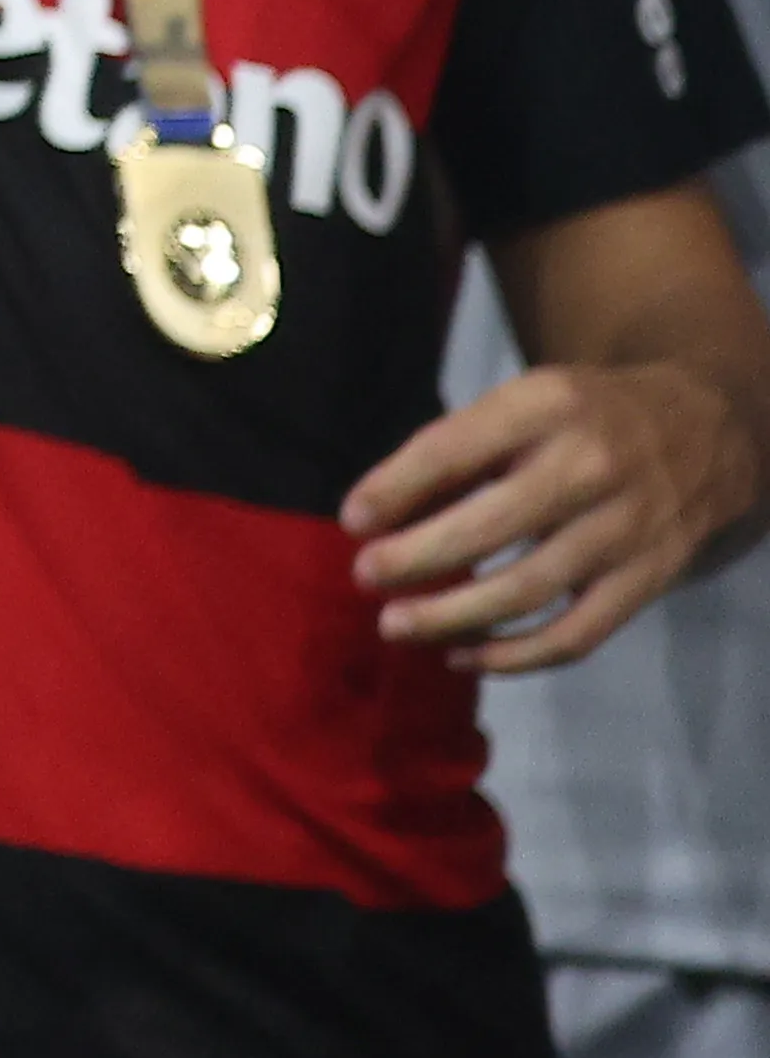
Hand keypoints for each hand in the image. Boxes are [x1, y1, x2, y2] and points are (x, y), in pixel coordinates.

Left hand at [347, 350, 765, 670]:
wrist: (704, 431)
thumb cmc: (584, 416)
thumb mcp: (523, 402)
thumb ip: (456, 450)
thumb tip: (376, 512)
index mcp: (546, 407)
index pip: (455, 449)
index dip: (396, 488)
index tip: (352, 520)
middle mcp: (590, 467)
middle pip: (491, 526)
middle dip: (417, 558)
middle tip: (364, 576)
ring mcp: (625, 530)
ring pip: (529, 590)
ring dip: (453, 615)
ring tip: (396, 625)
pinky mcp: (648, 581)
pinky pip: (577, 634)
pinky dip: (515, 656)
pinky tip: (464, 655)